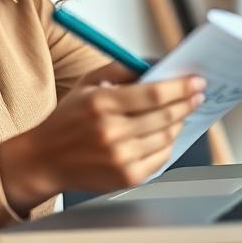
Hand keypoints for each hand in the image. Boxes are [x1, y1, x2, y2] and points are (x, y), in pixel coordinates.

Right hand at [0, 69, 205, 214]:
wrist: (45, 160)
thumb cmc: (68, 119)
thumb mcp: (87, 84)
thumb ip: (121, 69)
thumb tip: (158, 65)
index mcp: (101, 103)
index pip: (154, 94)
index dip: (181, 87)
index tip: (197, 81)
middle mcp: (111, 132)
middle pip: (166, 115)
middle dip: (187, 102)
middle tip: (197, 94)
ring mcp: (120, 157)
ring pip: (167, 136)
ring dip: (179, 122)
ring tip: (179, 112)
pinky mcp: (127, 177)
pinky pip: (161, 156)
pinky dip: (167, 143)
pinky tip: (164, 133)